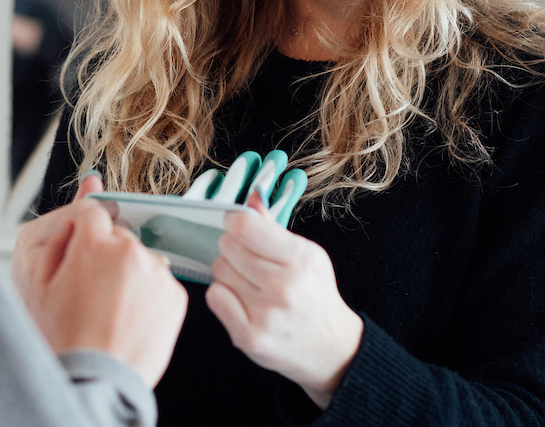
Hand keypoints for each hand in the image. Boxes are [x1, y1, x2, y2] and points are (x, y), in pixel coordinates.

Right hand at [12, 174, 187, 387]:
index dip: (81, 238)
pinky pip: (158, 280)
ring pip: (140, 257)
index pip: (93, 213)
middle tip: (88, 292)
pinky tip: (128, 315)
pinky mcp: (175, 296)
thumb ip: (63, 223)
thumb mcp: (38, 276)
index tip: (78, 262)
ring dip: (128, 273)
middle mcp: (131, 250)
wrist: (95, 381)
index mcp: (94, 241)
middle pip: (118, 235)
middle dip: (105, 254)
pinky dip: (146, 293)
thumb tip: (92, 183)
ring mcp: (157, 273)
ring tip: (109, 308)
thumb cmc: (60, 334)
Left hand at [205, 191, 362, 408]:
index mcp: (301, 259)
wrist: (330, 348)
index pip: (244, 226)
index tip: (237, 227)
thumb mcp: (306, 255)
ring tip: (249, 282)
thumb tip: (251, 197)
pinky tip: (241, 300)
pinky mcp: (249, 337)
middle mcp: (283, 287)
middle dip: (233, 249)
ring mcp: (265, 314)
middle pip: (227, 247)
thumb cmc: (314, 295)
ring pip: (218, 271)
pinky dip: (222, 295)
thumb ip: (273, 226)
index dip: (234, 222)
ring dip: (228, 272)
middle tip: (249, 261)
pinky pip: (214, 297)